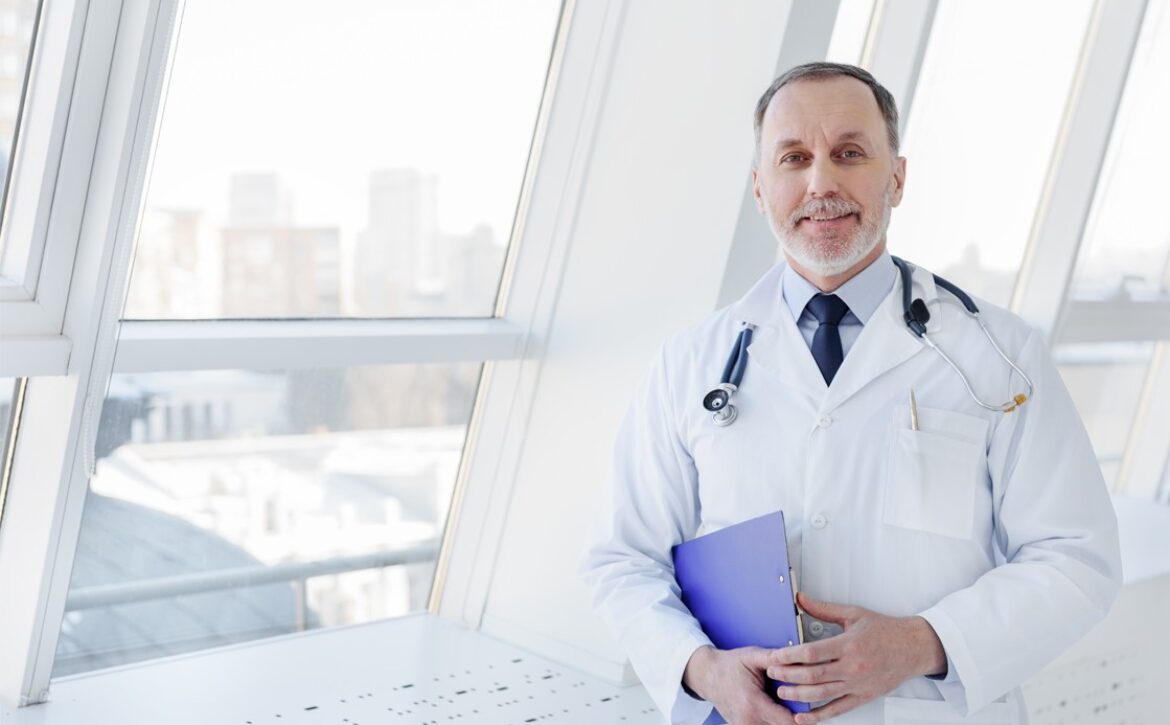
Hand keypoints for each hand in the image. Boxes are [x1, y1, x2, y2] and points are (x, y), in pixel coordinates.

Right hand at [684, 645, 797, 724]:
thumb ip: (776, 658)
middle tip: (799, 703)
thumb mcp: (752, 656)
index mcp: (752, 703)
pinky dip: (772, 721)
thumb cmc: (729, 665)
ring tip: (784, 705)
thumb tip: (799, 657)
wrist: (707, 675)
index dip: (803, 716)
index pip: (788, 722)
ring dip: (782, 721)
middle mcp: (748, 721)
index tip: (809, 706)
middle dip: (795, 718)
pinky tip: (773, 710)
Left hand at [765, 592, 945, 723]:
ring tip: (782, 692)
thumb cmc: (885, 630)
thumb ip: (823, 608)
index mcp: (849, 644)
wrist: (913, 648)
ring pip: (822, 694)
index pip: (812, 653)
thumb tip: (801, 599)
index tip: (775, 656)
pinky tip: (803, 716)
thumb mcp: (853, 614)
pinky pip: (838, 709)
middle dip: (788, 675)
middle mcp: (853, 667)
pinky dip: (818, 715)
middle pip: (813, 675)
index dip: (790, 656)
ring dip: (798, 695)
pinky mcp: (863, 696)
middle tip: (771, 673)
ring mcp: (858, 684)